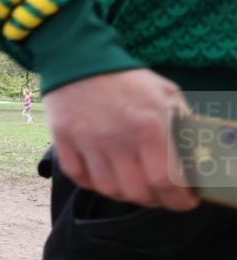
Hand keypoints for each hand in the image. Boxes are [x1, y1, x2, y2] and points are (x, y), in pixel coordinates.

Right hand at [44, 69, 196, 210]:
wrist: (79, 58)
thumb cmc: (127, 79)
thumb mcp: (166, 94)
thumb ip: (181, 124)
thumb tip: (195, 155)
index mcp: (148, 126)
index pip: (166, 181)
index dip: (179, 199)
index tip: (185, 200)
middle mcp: (117, 139)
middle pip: (137, 192)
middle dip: (155, 200)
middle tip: (161, 195)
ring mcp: (87, 142)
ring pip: (108, 189)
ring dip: (125, 193)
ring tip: (134, 185)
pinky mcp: (63, 142)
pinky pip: (79, 177)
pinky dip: (94, 182)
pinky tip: (105, 175)